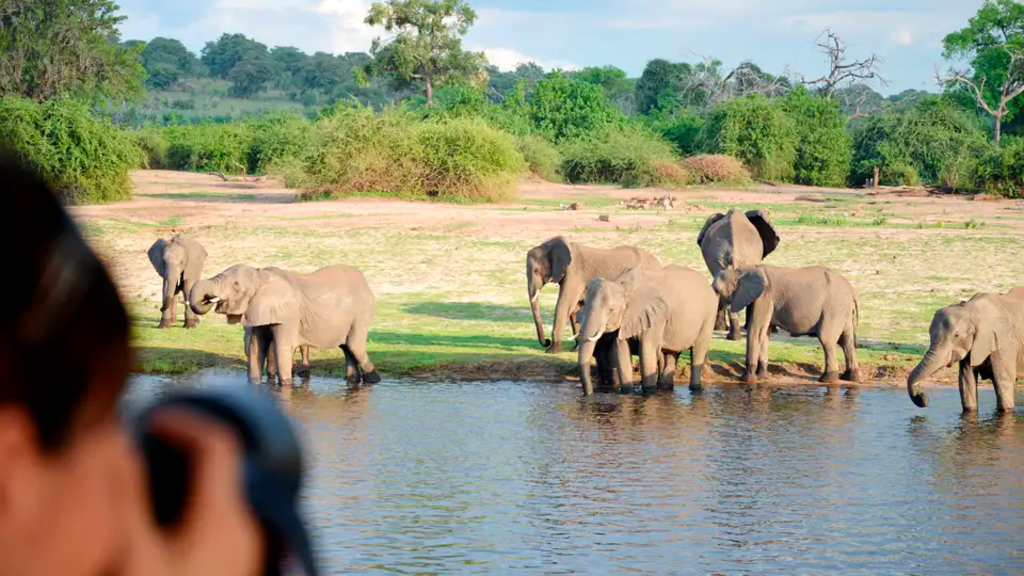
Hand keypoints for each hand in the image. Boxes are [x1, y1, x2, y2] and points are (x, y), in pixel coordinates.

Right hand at [116, 409, 263, 575]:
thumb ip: (126, 497)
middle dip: (180, 449)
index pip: (219, 441)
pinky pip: (217, 521)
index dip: (184, 422)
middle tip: (139, 445)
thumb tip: (115, 441)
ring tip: (142, 482)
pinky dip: (189, 506)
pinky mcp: (236, 567)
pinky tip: (158, 523)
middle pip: (219, 466)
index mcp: (225, 513)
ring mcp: (244, 549)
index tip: (148, 419)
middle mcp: (244, 526)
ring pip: (218, 495)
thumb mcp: (135, 553)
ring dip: (183, 480)